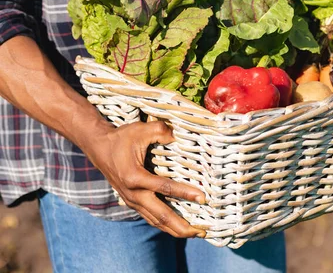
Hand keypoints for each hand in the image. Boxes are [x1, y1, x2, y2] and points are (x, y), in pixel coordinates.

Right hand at [83, 120, 205, 237]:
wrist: (98, 148)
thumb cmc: (121, 138)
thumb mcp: (140, 129)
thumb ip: (160, 130)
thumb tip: (177, 136)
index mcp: (135, 177)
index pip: (165, 188)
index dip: (185, 193)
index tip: (203, 198)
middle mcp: (133, 194)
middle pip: (161, 216)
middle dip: (182, 226)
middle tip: (202, 232)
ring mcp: (132, 200)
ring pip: (156, 221)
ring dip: (175, 229)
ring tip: (195, 233)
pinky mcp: (132, 202)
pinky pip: (151, 217)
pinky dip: (165, 224)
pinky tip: (178, 227)